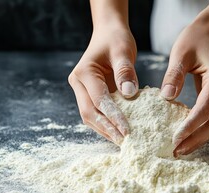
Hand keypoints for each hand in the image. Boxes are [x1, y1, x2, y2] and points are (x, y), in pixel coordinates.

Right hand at [68, 26, 137, 143]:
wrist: (107, 33)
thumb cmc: (115, 39)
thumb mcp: (123, 50)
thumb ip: (125, 71)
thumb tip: (130, 92)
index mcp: (84, 73)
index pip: (98, 99)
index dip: (113, 116)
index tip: (127, 130)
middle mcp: (78, 84)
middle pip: (89, 112)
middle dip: (106, 128)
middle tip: (124, 142)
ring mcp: (81, 91)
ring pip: (90, 116)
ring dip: (105, 130)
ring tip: (122, 142)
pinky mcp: (89, 95)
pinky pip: (95, 113)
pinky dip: (106, 124)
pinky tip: (118, 132)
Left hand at [160, 23, 208, 156]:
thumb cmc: (194, 40)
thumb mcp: (180, 53)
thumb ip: (173, 75)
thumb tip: (166, 98)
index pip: (205, 109)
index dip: (191, 126)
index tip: (175, 139)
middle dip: (196, 139)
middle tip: (176, 151)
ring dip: (200, 139)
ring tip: (181, 149)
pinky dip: (203, 131)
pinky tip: (188, 137)